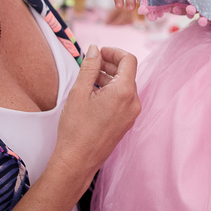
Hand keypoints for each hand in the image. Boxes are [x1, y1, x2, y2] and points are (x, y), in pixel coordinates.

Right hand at [49, 44, 139, 183]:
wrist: (78, 160)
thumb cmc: (76, 128)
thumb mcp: (79, 92)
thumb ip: (89, 67)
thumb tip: (95, 49)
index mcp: (124, 92)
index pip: (129, 60)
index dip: (114, 52)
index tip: (99, 52)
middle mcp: (133, 102)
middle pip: (128, 73)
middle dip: (110, 64)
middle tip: (91, 63)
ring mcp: (132, 114)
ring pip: (125, 86)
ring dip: (110, 77)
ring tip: (89, 78)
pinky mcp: (127, 122)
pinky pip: (123, 99)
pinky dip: (112, 91)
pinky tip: (94, 93)